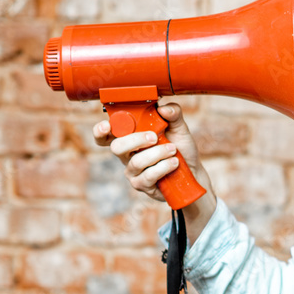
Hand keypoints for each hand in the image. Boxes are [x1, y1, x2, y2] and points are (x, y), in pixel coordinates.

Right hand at [94, 102, 216, 243]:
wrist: (193, 172)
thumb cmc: (181, 149)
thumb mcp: (179, 128)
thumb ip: (173, 114)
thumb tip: (163, 108)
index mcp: (129, 137)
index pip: (106, 134)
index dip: (100, 130)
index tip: (107, 125)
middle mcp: (127, 154)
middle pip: (116, 147)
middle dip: (136, 140)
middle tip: (154, 137)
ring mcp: (133, 171)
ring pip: (136, 161)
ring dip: (157, 153)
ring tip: (173, 150)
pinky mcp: (141, 185)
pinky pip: (148, 176)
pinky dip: (163, 167)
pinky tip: (174, 163)